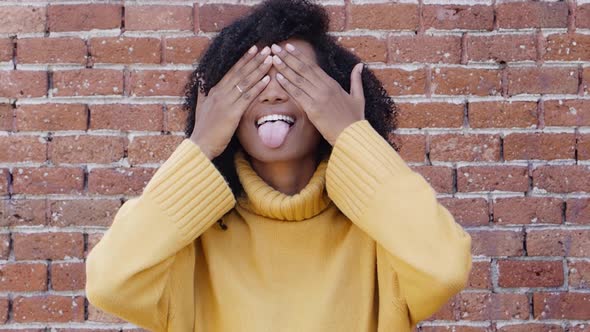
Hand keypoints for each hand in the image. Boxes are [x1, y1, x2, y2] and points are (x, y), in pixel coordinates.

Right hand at [190, 45, 272, 159]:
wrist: (200, 144)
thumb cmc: (203, 129)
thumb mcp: (201, 106)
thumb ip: (203, 92)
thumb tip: (202, 80)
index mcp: (214, 90)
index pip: (232, 71)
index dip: (244, 59)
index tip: (254, 49)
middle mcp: (220, 93)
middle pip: (240, 72)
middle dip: (254, 59)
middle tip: (266, 48)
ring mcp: (226, 102)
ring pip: (245, 82)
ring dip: (259, 69)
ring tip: (270, 59)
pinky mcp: (232, 113)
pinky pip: (247, 97)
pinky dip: (258, 87)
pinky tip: (267, 80)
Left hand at [270, 43, 364, 145]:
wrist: (353, 136)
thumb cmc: (355, 119)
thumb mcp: (358, 97)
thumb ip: (356, 80)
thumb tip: (359, 66)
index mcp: (333, 84)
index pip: (313, 66)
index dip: (299, 55)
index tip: (289, 47)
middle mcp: (324, 88)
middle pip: (303, 69)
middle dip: (288, 57)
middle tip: (276, 47)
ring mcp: (318, 98)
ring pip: (298, 79)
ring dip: (284, 68)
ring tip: (273, 58)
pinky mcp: (313, 109)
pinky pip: (297, 94)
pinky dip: (287, 85)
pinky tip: (278, 77)